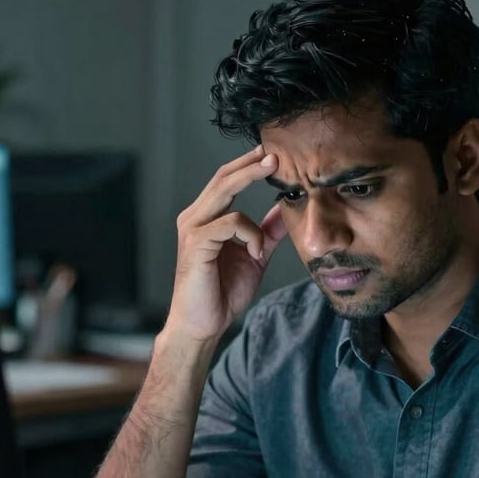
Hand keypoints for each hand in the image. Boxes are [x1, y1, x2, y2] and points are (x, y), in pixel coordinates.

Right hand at [167, 146, 287, 342]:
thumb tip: (284, 210)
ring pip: (223, 190)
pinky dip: (251, 233)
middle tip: (276, 152)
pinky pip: (230, 222)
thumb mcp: (254, 257)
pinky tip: (256, 252)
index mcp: (207, 219)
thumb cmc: (222, 294)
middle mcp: (196, 218)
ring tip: (273, 171)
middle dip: (250, 162)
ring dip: (250, 178)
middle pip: (222, 177)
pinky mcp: (197, 244)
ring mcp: (193, 229)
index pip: (225, 181)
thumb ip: (267, 233)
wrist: (202, 325)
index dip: (247, 166)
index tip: (273, 156)